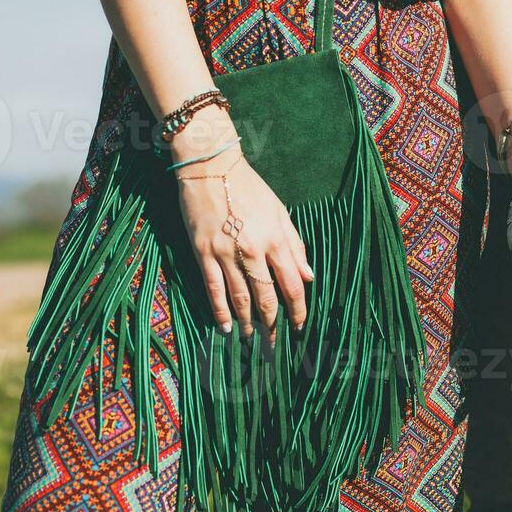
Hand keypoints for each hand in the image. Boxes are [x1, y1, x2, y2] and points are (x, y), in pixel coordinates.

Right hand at [173, 112, 312, 339]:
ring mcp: (226, 252)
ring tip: (252, 340)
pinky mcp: (203, 252)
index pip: (292, 283)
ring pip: (240, 297)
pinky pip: (213, 288)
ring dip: (248, 322)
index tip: (300, 325)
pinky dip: (220, 310)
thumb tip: (308, 275)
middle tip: (275, 344)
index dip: (298, 308)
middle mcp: (253, 250)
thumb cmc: (249, 188)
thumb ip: (294, 244)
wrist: (211, 167)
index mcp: (275, 239)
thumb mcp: (279, 211)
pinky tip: (226, 327)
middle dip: (273, 324)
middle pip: (266, 296)